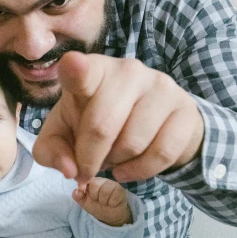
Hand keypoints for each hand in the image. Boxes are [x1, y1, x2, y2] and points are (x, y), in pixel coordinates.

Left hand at [33, 51, 203, 184]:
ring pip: (132, 143)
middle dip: (90, 158)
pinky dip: (141, 171)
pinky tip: (129, 168)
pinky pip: (161, 153)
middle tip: (87, 167)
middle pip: (102, 125)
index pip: (80, 68)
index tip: (72, 66)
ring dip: (116, 163)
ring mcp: (160, 86)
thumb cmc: (95, 123)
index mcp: (91, 70)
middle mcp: (127, 70)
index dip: (75, 69)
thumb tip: (70, 169)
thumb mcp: (64, 135)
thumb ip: (52, 150)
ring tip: (112, 159)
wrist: (151, 123)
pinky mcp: (185, 109)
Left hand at [73, 177, 131, 225]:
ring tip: (106, 202)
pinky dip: (111, 202)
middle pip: (95, 184)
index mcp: (93, 181)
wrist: (111, 217)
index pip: (86, 179)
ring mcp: (113, 184)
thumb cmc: (98, 207)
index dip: (85, 189)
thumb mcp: (85, 202)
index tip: (88, 196)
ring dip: (103, 201)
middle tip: (98, 200)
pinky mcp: (121, 190)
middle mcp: (103, 180)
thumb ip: (78, 196)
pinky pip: (114, 196)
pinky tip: (112, 203)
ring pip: (104, 191)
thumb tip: (76, 191)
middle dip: (95, 196)